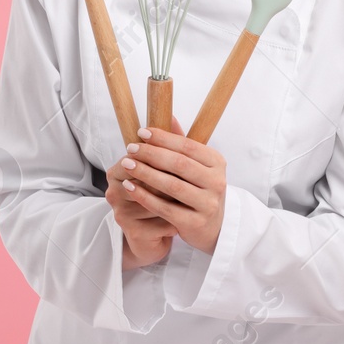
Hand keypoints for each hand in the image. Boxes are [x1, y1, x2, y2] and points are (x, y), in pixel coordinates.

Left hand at [108, 117, 226, 254]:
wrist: (213, 227)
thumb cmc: (199, 190)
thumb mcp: (197, 166)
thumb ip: (183, 143)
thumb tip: (169, 115)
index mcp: (217, 163)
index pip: (187, 146)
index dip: (163, 138)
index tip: (141, 132)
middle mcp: (216, 182)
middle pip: (179, 164)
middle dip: (151, 154)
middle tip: (130, 148)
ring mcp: (207, 204)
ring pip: (172, 185)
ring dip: (146, 173)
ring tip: (126, 164)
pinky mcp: (195, 223)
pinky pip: (165, 207)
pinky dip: (145, 196)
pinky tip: (130, 186)